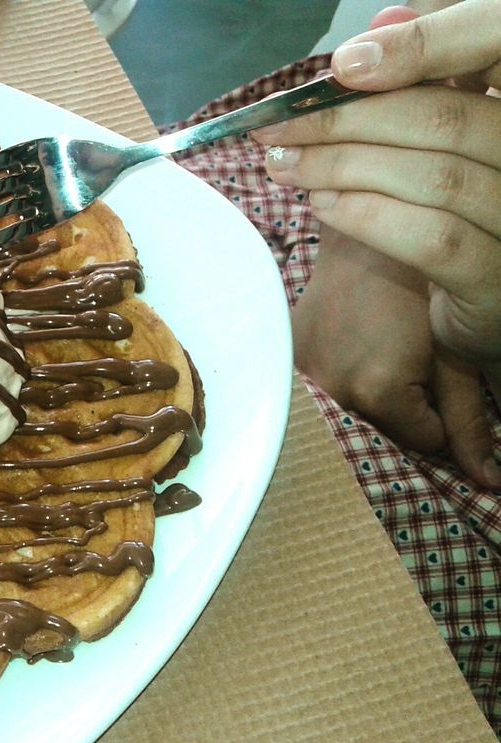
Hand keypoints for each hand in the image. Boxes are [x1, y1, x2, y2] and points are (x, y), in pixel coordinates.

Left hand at [252, 1, 500, 482]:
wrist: (493, 304)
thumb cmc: (465, 210)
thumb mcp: (449, 136)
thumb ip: (428, 77)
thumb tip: (385, 18)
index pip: (495, 45)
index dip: (422, 45)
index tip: (344, 65)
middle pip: (447, 115)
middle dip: (347, 118)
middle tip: (278, 126)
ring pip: (435, 175)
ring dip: (342, 165)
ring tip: (285, 164)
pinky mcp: (500, 279)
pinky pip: (432, 238)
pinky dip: (366, 215)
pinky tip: (322, 203)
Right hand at [293, 226, 500, 485]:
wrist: (363, 240)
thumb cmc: (419, 289)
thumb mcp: (456, 355)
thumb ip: (469, 421)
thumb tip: (488, 480)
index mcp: (378, 391)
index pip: (422, 442)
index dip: (439, 414)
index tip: (435, 372)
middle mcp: (331, 392)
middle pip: (382, 431)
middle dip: (401, 408)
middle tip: (404, 356)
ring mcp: (301, 376)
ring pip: (351, 414)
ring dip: (367, 394)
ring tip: (374, 347)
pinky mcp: (285, 359)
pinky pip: (320, 391)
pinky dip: (338, 377)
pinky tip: (347, 344)